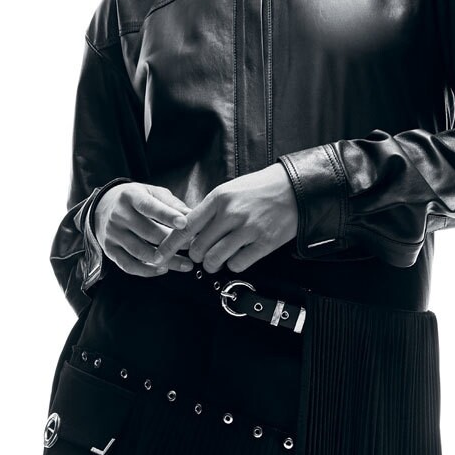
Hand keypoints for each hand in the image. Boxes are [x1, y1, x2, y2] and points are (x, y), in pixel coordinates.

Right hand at [92, 181, 193, 276]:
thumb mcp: (152, 193)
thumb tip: (192, 214)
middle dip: (172, 242)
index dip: (167, 215)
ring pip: (141, 252)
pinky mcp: (110, 250)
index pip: (149, 207)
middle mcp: (118, 215)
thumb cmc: (136, 200)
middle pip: (148, 232)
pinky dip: (147, 271)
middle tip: (194, 248)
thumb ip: (171, 203)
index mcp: (130, 196)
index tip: (184, 223)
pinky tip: (164, 269)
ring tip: (186, 264)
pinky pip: (129, 265)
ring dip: (166, 260)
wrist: (104, 207)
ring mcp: (113, 234)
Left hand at [167, 165, 299, 274]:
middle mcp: (230, 214)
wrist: (294, 188)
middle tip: (202, 255)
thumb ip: (210, 210)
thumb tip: (190, 230)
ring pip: (215, 259)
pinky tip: (238, 256)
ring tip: (216, 260)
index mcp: (218, 199)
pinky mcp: (263, 243)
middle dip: (196, 256)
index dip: (170, 244)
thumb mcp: (230, 190)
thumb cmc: (260, 189)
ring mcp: (247, 229)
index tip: (160, 255)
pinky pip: (237, 264)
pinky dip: (233, 265)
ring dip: (212, 265)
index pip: (185, 226)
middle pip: (198, 247)